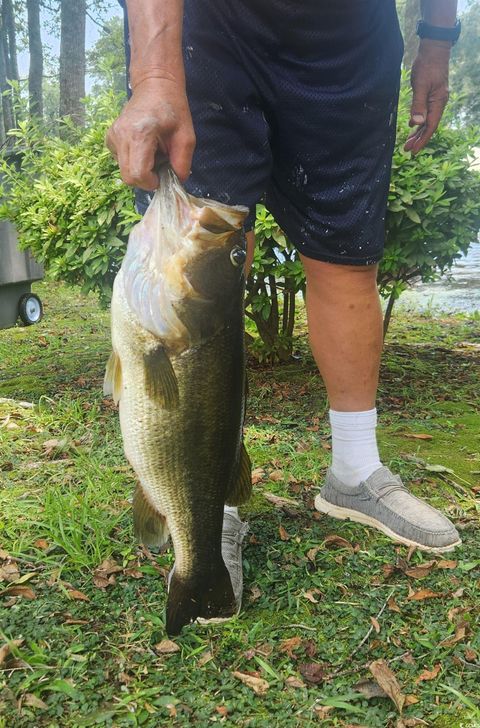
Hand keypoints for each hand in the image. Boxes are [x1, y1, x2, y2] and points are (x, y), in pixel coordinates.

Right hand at [106, 78, 195, 189]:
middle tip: (160, 166)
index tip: (163, 175)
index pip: (138, 174)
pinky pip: (120, 162)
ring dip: (140, 170)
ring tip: (153, 154)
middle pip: (128, 177)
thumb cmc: (172, 108)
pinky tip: (143, 149)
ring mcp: (113, 136)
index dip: (152, 182)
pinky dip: (133, 162)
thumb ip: (182, 162)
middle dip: (146, 180)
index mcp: (140, 133)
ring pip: (124, 171)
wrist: (155, 85)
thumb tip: (177, 181)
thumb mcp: (186, 136)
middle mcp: (121, 135)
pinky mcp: (110, 138)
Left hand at [404, 40, 450, 154]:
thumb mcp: (421, 85)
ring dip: (417, 132)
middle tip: (407, 150)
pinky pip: (425, 112)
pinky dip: (418, 120)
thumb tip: (417, 123)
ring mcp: (435, 99)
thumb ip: (418, 104)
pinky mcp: (431, 94)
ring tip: (408, 142)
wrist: (434, 49)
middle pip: (428, 126)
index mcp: (438, 103)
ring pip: (426, 120)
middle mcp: (439, 103)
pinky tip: (412, 125)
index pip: (430, 126)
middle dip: (418, 139)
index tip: (413, 150)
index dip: (422, 140)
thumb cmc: (427, 66)